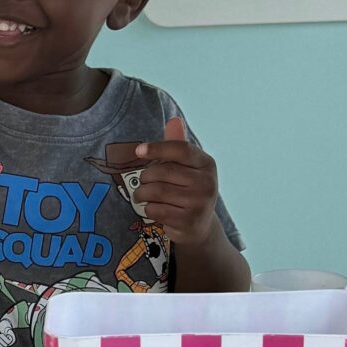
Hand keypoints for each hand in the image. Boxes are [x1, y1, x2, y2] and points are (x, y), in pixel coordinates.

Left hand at [105, 114, 220, 248]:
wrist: (199, 226)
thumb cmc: (188, 190)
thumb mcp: (187, 167)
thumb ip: (177, 145)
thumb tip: (174, 120)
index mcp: (207, 164)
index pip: (181, 149)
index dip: (158, 148)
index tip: (139, 151)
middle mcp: (207, 183)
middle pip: (163, 171)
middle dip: (145, 176)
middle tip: (142, 181)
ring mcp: (199, 203)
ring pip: (156, 191)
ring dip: (142, 194)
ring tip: (141, 195)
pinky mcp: (188, 221)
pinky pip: (155, 210)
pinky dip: (148, 209)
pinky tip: (152, 209)